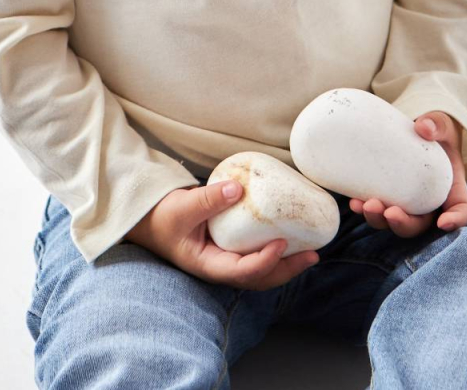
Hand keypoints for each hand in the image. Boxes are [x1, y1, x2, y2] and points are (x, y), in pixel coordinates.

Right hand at [122, 180, 319, 290]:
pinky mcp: (233, 247)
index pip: (242, 271)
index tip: (282, 243)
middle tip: (313, 255)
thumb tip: (237, 188)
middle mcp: (222, 267)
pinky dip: (277, 250)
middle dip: (288, 269)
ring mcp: (228, 259)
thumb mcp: (182, 208)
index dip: (264, 261)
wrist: (153, 220)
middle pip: (260, 278)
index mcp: (208, 265)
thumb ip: (208, 199)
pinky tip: (293, 236)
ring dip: (287, 264)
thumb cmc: (164, 217)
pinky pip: (258, 253)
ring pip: (263, 270)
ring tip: (312, 251)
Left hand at [348, 111, 466, 236]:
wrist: (413, 129)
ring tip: (365, 206)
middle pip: (421, 224)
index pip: (460, 209)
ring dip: (380, 219)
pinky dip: (364, 209)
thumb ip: (437, 124)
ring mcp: (406, 202)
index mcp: (450, 187)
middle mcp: (429, 201)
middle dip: (404, 224)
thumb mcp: (440, 124)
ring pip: (395, 221)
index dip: (455, 220)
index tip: (443, 223)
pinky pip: (377, 209)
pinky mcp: (387, 196)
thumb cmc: (434, 129)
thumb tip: (423, 127)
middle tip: (390, 213)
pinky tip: (353, 202)